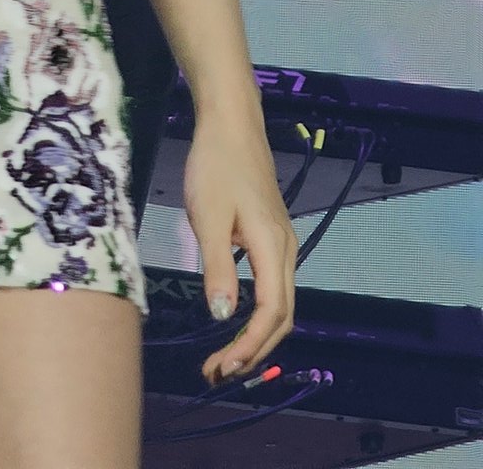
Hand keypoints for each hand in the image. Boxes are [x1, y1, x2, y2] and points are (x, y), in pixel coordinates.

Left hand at [183, 110, 297, 384]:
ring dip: (255, 336)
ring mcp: (281, 243)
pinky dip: (256, 313)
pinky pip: (272, 287)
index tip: (222, 365)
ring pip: (278, 304)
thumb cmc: (216, 164)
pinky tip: (233, 321)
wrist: (231, 123)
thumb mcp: (208, 216)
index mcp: (273, 247)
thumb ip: (217, 267)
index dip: (250, 345)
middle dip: (254, 350)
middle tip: (218, 372)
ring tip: (223, 357)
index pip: (271, 313)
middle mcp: (286, 250)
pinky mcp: (271, 237)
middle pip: (281, 316)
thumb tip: (222, 316)